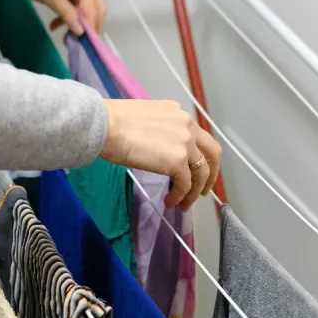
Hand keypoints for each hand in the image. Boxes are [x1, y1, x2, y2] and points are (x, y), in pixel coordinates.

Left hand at [6, 0, 105, 34]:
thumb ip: (66, 14)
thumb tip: (80, 31)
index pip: (93, 9)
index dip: (90, 28)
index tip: (85, 45)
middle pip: (96, 7)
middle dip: (89, 26)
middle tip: (79, 43)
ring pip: (88, 5)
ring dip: (78, 21)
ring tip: (64, 36)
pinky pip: (78, 0)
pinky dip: (71, 12)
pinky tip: (56, 23)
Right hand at [100, 99, 221, 210]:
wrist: (104, 125)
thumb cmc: (112, 121)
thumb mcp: (143, 118)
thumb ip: (158, 129)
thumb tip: (155, 145)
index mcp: (178, 113)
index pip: (198, 136)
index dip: (199, 155)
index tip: (193, 168)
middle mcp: (187, 125)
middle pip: (212, 153)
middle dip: (210, 174)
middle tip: (202, 190)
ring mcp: (185, 143)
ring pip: (201, 173)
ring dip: (194, 192)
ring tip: (183, 204)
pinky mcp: (177, 161)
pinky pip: (185, 184)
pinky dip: (180, 196)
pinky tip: (169, 202)